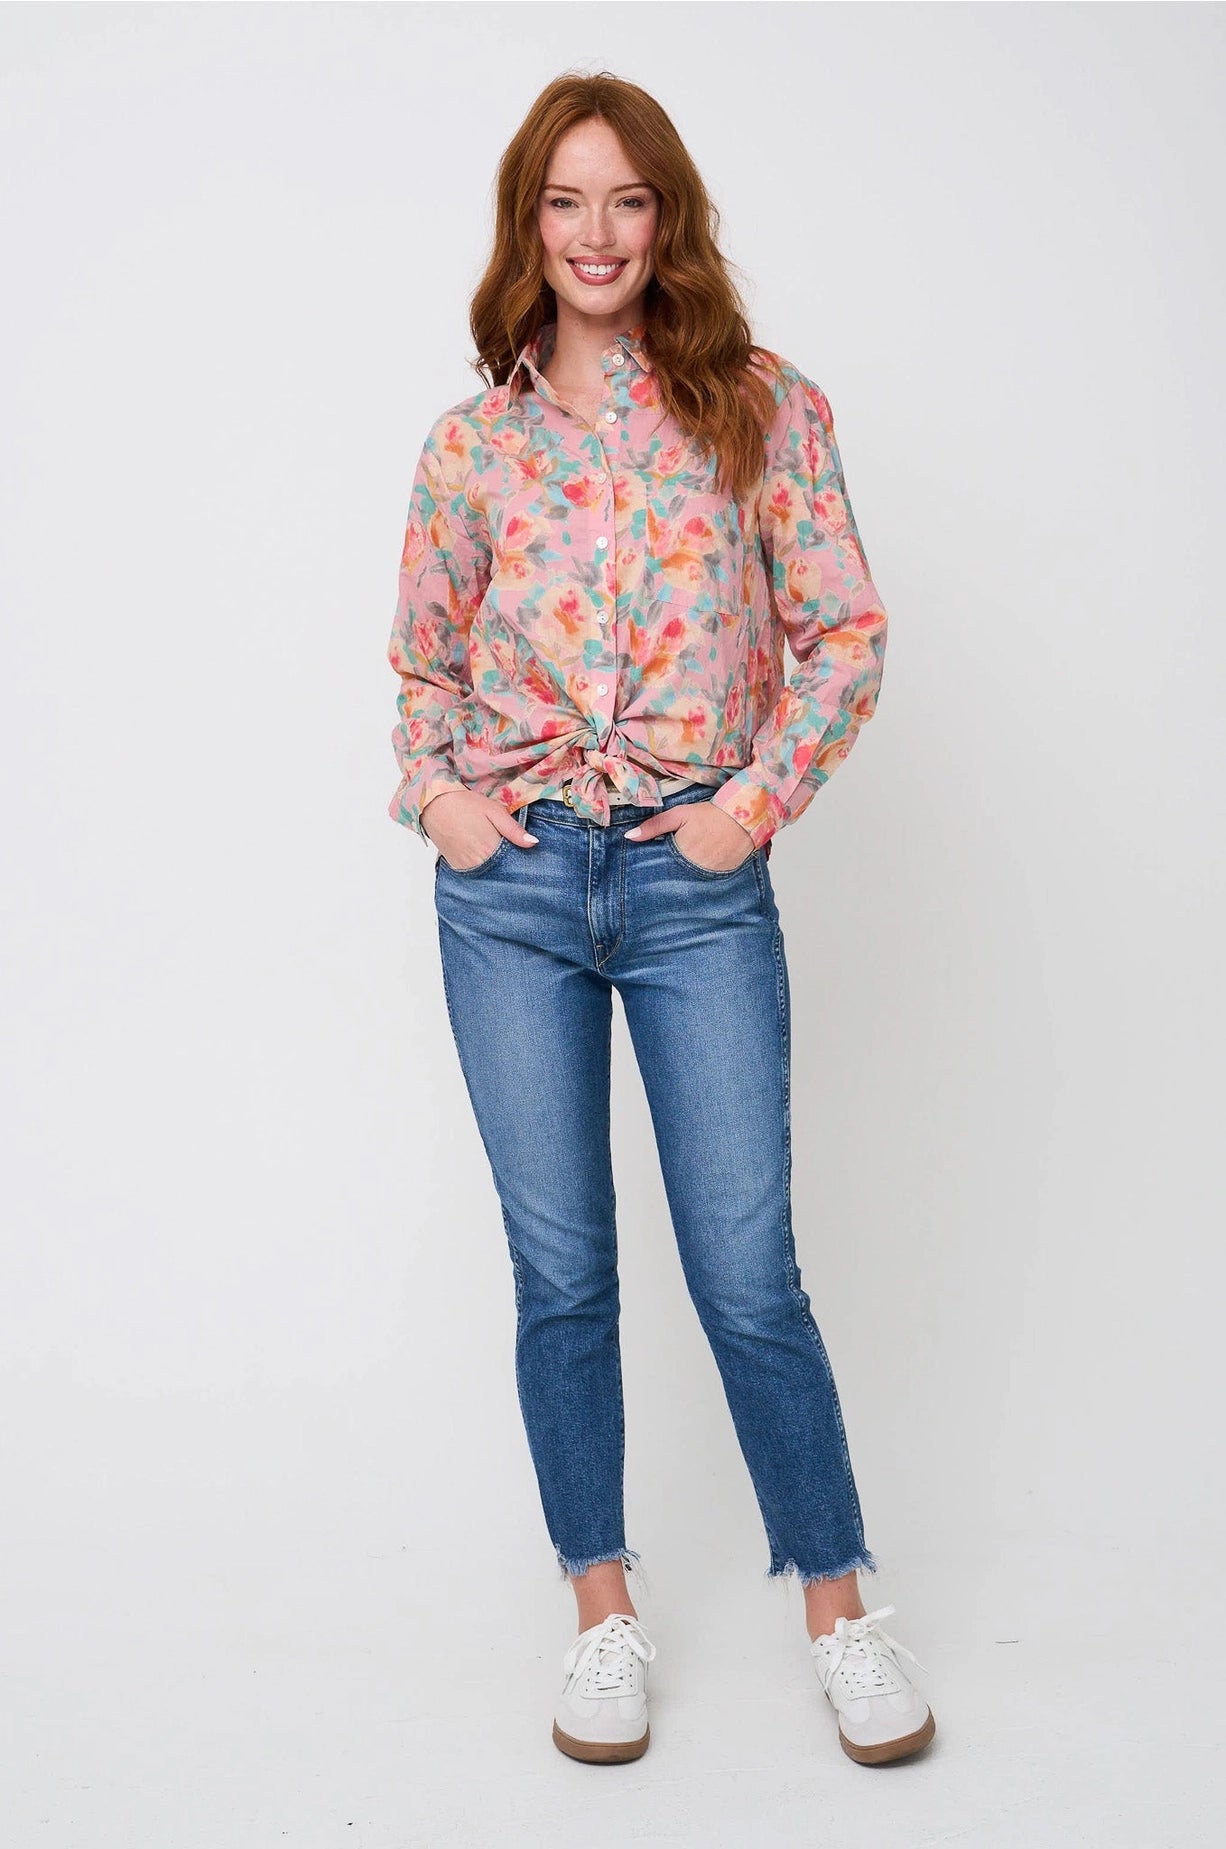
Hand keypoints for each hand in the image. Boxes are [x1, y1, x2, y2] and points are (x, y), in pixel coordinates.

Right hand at [421, 790, 537, 870]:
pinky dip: (480, 866)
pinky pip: (474, 872)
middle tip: (507, 847)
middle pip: (501, 870)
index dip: (520, 858)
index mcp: (491, 849)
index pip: (514, 863)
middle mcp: (478, 863)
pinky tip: (481, 853)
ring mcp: (465, 867)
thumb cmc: (465, 804)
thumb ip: (514, 830)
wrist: (433, 804)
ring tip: (492, 848)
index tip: (524, 853)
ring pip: (488, 872)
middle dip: (507, 863)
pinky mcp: (456, 866)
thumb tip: (534, 843)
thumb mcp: (494, 811)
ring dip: (494, 865)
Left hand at [624, 802, 754, 871]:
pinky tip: (698, 873)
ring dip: (684, 880)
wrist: (744, 818)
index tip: (646, 874)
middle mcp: (693, 869)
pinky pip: (706, 883)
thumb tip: (630, 836)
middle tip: (664, 874)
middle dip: (668, 877)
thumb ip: (654, 826)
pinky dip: (701, 880)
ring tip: (682, 874)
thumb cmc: (709, 815)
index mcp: (680, 854)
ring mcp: (709, 876)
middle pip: (674, 880)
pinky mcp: (721, 878)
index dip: (653, 872)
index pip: (659, 871)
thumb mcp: (679, 815)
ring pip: (689, 884)